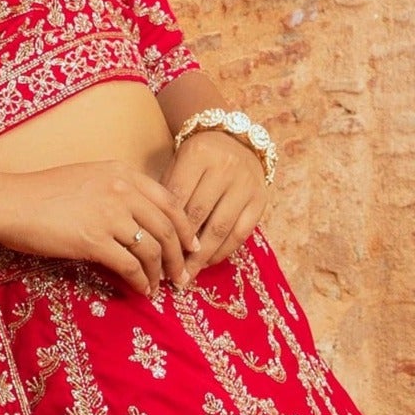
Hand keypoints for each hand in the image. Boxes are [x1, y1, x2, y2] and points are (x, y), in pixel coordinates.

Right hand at [0, 160, 199, 297]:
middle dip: (180, 256)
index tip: (192, 245)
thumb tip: (138, 218)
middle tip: (182, 275)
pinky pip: (130, 266)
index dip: (185, 227)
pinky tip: (141, 289)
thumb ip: (116, 190)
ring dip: (161, 273)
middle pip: (167, 228)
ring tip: (160, 287)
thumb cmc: (43, 192)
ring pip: (152, 249)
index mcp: (122, 173)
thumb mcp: (88, 178)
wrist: (11, 203)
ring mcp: (109, 215)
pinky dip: (141, 281)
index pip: (169, 201)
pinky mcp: (94, 241)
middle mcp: (121, 191)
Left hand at [167, 126, 269, 275]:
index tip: (153, 252)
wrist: (237, 140)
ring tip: (187, 274)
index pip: (176, 199)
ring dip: (202, 257)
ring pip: (220, 229)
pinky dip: (223, 252)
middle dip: (181, 248)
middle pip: (197, 216)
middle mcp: (224, 168)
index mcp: (197, 155)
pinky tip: (208, 263)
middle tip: (167, 273)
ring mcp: (245, 184)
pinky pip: (240, 233)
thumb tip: (154, 239)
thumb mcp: (178, 165)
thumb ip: (167, 194)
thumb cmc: (199, 159)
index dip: (165, 229)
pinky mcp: (260, 200)